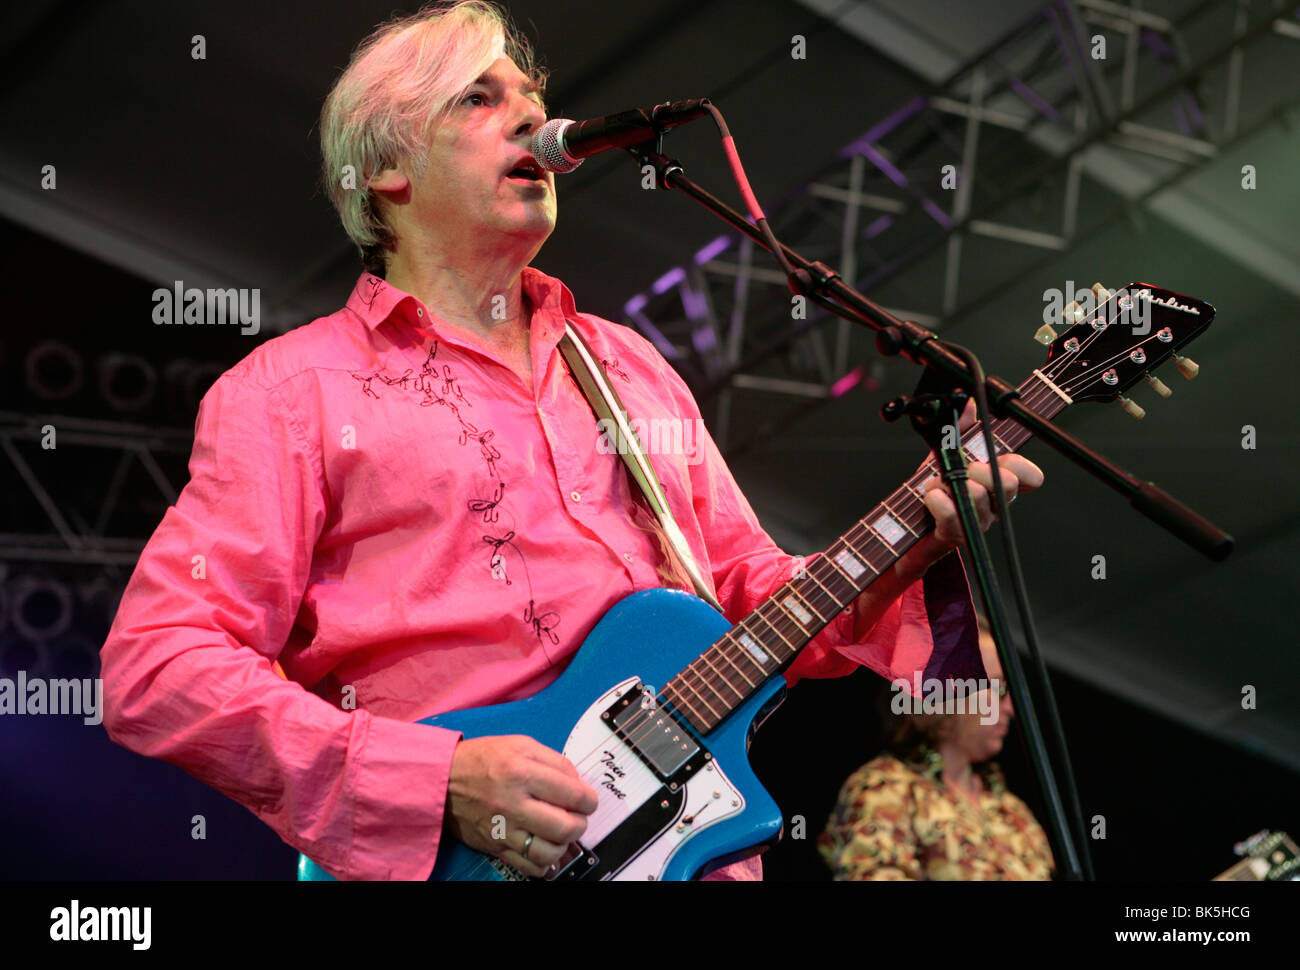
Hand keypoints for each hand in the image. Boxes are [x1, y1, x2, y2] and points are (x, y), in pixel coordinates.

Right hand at [445, 735, 597, 877]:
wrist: (442, 779)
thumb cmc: (482, 759)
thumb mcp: (520, 744)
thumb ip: (554, 761)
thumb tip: (578, 783)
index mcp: (521, 773)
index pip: (572, 793)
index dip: (589, 799)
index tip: (588, 800)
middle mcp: (512, 804)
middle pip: (564, 827)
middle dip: (580, 823)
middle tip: (577, 817)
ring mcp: (503, 829)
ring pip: (548, 852)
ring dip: (563, 845)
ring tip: (561, 833)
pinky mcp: (494, 847)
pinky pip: (528, 867)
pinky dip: (544, 863)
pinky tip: (545, 847)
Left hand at [897, 402, 1043, 581]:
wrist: (907, 526)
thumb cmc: (935, 490)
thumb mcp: (946, 454)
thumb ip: (960, 428)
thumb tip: (969, 402)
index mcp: (997, 485)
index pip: (1029, 477)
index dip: (1021, 466)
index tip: (1002, 458)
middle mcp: (993, 506)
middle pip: (1008, 485)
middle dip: (983, 469)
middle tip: (963, 469)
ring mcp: (975, 524)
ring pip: (979, 498)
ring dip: (952, 483)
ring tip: (935, 482)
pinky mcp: (953, 536)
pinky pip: (954, 517)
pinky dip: (939, 501)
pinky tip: (931, 494)